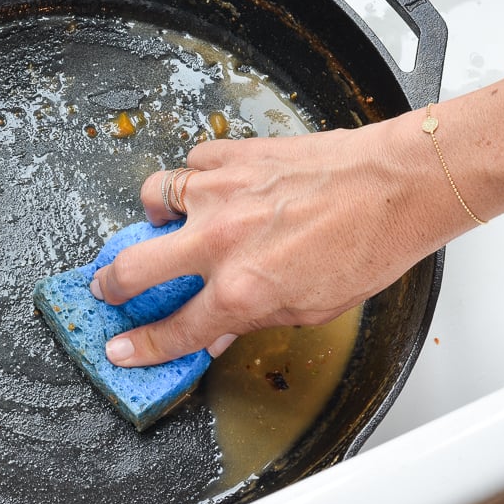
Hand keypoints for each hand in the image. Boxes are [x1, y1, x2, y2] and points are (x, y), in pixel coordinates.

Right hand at [90, 119, 456, 366]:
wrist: (397, 184)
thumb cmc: (368, 245)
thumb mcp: (311, 308)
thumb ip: (254, 318)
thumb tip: (218, 329)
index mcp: (242, 290)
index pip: (174, 329)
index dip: (140, 346)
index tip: (120, 348)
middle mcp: (220, 242)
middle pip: (134, 269)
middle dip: (110, 286)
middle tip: (107, 288)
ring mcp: (220, 193)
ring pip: (152, 198)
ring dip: (151, 216)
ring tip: (164, 221)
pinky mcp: (234, 156)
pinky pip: (191, 163)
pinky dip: (193, 177)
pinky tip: (210, 187)